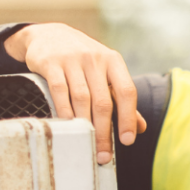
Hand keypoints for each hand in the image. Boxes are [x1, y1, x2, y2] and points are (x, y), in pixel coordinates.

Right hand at [5, 23, 147, 163]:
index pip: (127, 91)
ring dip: (85, 125)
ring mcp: (73, 60)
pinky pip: (60, 90)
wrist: (49, 34)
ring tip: (87, 145)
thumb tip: (141, 127)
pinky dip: (64, 110)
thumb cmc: (82, 59)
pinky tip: (68, 125)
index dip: (128, 118)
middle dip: (105, 131)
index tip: (128, 140)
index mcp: (113, 61)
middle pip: (104, 101)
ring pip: (82, 98)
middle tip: (104, 154)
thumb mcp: (105, 72)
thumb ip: (121, 98)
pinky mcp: (51, 63)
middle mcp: (95, 59)